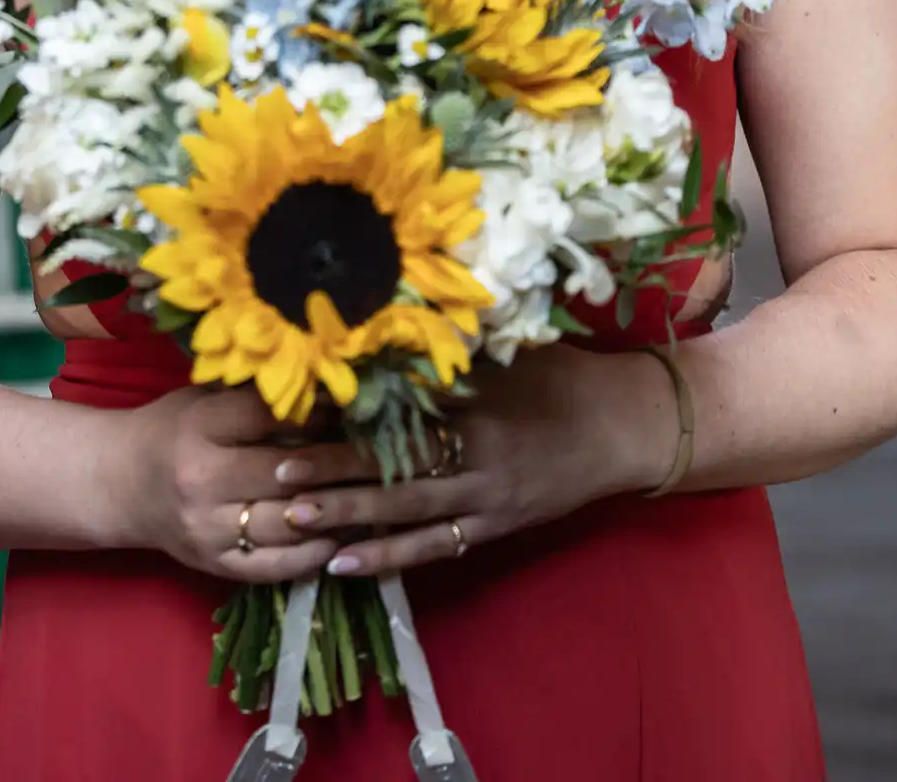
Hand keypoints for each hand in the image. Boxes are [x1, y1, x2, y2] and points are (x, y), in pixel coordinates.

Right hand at [122, 383, 360, 583]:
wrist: (120, 483)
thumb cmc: (174, 428)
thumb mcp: (207, 398)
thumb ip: (257, 396)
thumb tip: (329, 384)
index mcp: (201, 426)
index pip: (270, 416)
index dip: (319, 409)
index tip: (357, 404)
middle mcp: (203, 479)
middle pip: (288, 472)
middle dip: (342, 462)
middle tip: (387, 454)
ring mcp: (208, 528)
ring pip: (288, 523)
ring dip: (337, 511)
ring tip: (376, 498)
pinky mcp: (213, 564)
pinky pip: (273, 566)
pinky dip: (312, 555)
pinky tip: (340, 538)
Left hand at [269, 344, 676, 578]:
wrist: (622, 426)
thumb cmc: (559, 374)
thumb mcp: (506, 349)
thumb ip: (449, 349)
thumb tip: (381, 333)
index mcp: (475, 399)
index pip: (398, 408)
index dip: (346, 413)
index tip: (296, 411)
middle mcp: (476, 452)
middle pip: (392, 466)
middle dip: (331, 472)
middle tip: (273, 474)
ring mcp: (484, 498)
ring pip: (404, 513)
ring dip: (347, 516)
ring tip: (291, 520)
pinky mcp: (493, 528)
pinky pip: (433, 549)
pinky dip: (386, 559)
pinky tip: (343, 565)